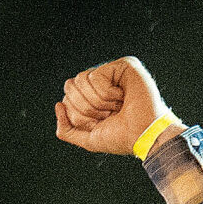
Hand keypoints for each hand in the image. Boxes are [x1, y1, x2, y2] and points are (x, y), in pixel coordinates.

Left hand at [54, 56, 176, 155]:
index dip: (79, 116)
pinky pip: (95, 76)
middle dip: (86, 108)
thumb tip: (58, 104)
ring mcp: (112, 72)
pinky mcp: (122, 65)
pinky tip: (122, 96)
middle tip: (108, 114)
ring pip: (81, 80)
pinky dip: (106, 93)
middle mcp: (101, 82)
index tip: (101, 122)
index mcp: (93, 97)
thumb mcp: (88, 139)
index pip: (67, 98)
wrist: (144, 135)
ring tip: (116, 106)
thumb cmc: (121, 137)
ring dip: (98, 102)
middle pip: (70, 86)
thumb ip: (67, 129)